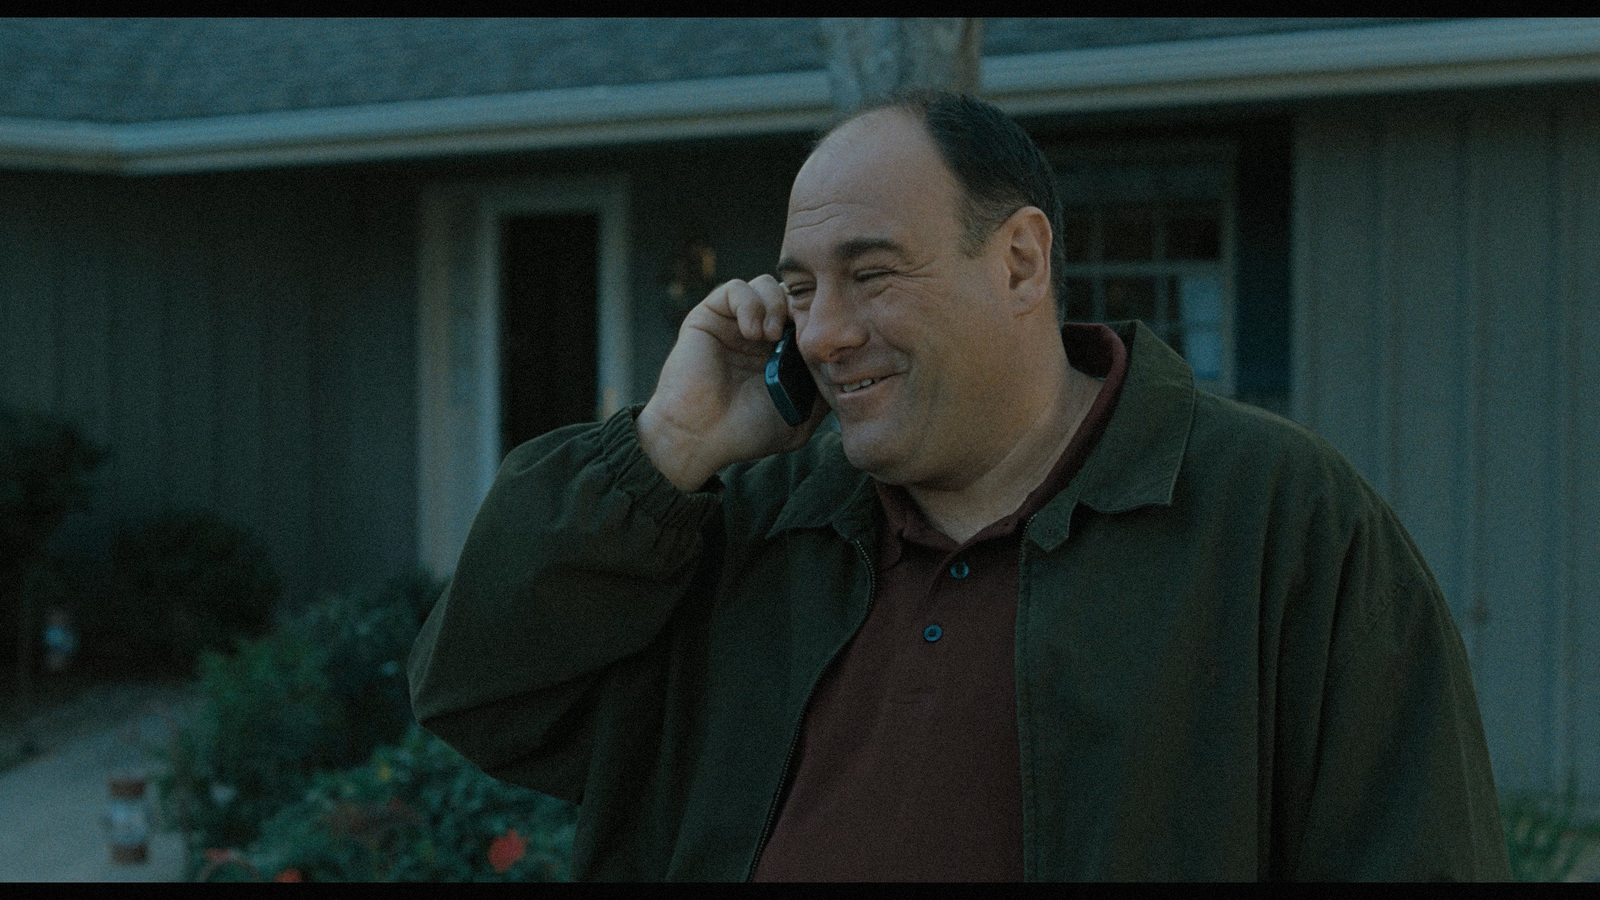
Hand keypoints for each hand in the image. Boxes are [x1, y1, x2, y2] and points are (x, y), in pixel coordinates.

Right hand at [637, 275, 827, 490]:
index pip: (808, 315)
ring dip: (776, 305)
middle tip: (803, 330)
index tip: (825, 338)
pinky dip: (750, 304)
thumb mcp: (801, 417)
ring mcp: (735, 322)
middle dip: (801, 306)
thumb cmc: (746, 432)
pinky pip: (736, 289)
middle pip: (791, 294)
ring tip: (773, 336)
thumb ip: (825, 392)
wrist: (701, 437)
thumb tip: (853, 372)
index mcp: (782, 351)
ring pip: (766, 285)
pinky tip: (753, 333)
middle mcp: (760, 333)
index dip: (820, 318)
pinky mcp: (709, 315)